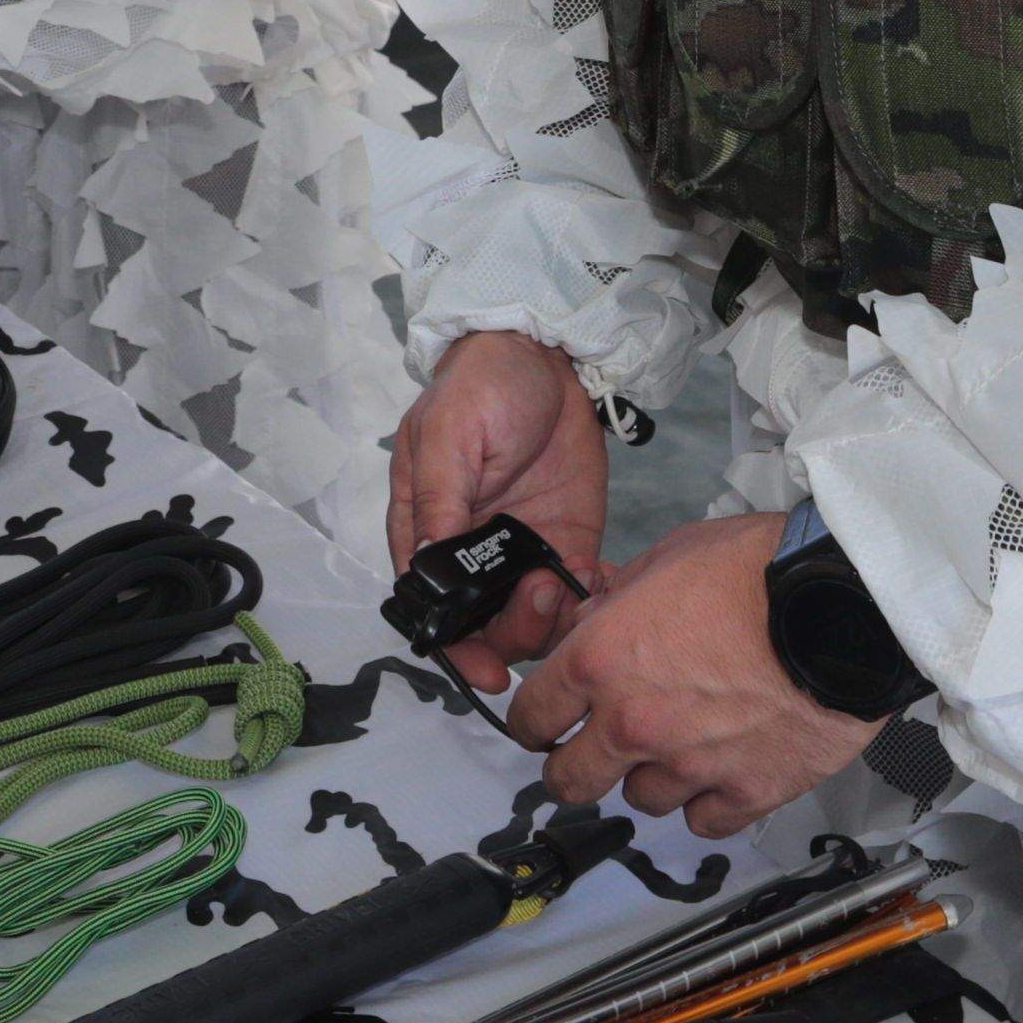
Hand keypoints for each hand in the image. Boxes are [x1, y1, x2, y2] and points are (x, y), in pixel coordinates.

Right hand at [386, 330, 609, 693]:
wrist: (548, 354)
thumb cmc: (483, 385)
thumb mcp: (451, 433)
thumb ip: (441, 497)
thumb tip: (425, 565)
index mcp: (427, 529)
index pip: (430, 607)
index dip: (453, 647)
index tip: (484, 669)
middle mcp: (471, 553)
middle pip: (482, 626)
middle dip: (510, 635)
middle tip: (540, 599)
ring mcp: (520, 552)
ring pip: (529, 622)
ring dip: (549, 621)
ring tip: (567, 581)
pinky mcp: (566, 544)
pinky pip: (574, 596)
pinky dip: (586, 604)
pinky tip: (597, 582)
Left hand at [505, 512, 872, 837]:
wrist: (840, 608)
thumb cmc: (758, 571)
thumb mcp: (667, 557)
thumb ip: (617, 599)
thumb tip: (594, 618)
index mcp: (600, 661)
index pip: (532, 715)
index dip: (534, 719)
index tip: (545, 721)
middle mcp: (633, 723)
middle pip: (569, 781)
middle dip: (573, 767)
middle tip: (592, 751)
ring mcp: (689, 766)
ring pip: (641, 800)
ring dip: (651, 776)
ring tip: (680, 744)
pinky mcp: (746, 793)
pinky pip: (704, 821)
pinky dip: (708, 802)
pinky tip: (721, 770)